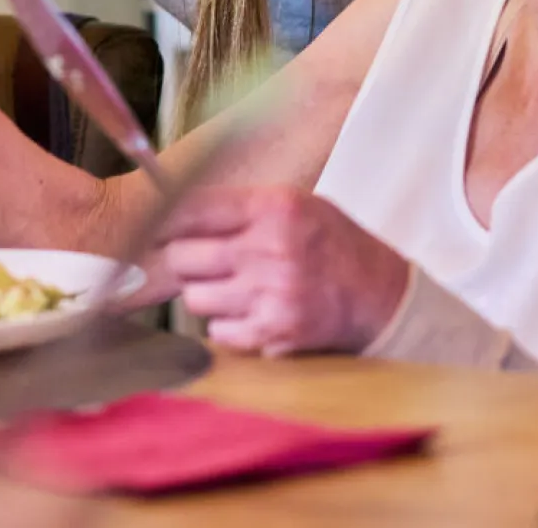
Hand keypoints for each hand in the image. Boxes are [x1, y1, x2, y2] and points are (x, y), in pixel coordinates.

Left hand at [156, 187, 411, 356]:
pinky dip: (227, 327)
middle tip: (203, 264)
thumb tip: (174, 210)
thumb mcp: (299, 206)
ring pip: (194, 297)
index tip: (153, 228)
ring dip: (206, 296)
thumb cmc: (336, 247)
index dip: (164, 220)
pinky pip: (218, 331)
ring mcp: (271, 293)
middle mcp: (270, 247)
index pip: (192, 208)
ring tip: (234, 290)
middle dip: (187, 263)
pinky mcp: (274, 332)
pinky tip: (252, 314)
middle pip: (182, 257)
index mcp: (274, 206)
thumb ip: (243, 208)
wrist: (384, 298)